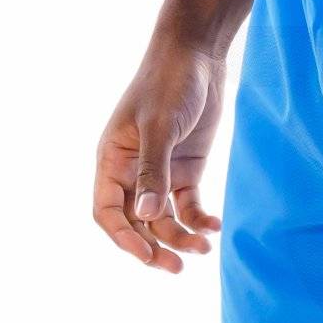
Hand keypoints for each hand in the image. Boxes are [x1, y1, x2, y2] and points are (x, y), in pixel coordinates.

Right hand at [93, 38, 224, 271]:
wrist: (197, 54)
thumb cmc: (169, 82)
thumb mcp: (159, 127)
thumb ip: (153, 171)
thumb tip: (148, 217)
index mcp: (112, 160)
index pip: (108, 211)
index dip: (123, 237)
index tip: (146, 255)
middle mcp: (131, 171)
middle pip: (137, 223)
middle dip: (155, 247)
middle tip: (176, 268)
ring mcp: (159, 172)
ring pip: (163, 220)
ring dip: (180, 238)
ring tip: (204, 249)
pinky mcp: (185, 170)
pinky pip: (187, 206)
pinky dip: (198, 220)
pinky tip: (214, 226)